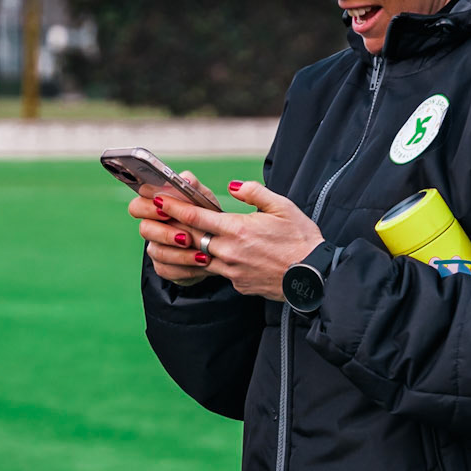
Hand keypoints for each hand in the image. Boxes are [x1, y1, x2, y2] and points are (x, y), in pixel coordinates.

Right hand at [127, 175, 214, 284]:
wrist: (217, 245)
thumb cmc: (207, 216)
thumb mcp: (204, 199)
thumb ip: (194, 187)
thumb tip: (185, 178)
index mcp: (156, 208)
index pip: (137, 205)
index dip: (147, 207)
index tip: (163, 207)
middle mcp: (152, 228)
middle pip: (144, 229)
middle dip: (165, 233)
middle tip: (185, 237)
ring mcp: (155, 247)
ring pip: (157, 252)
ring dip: (180, 254)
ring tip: (201, 254)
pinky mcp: (163, 266)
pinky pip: (167, 269)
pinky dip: (186, 267)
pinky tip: (201, 264)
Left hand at [136, 179, 324, 299]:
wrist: (314, 277)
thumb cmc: (301, 239)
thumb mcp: (282, 207)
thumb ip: (254, 192)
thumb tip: (233, 185)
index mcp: (238, 229)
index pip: (197, 217)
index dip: (174, 208)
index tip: (158, 200)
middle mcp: (229, 252)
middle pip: (192, 238)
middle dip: (173, 227)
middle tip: (157, 217)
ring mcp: (232, 272)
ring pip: (201, 258)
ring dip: (188, 248)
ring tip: (179, 237)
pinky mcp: (238, 285)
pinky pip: (219, 272)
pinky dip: (212, 263)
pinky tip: (212, 256)